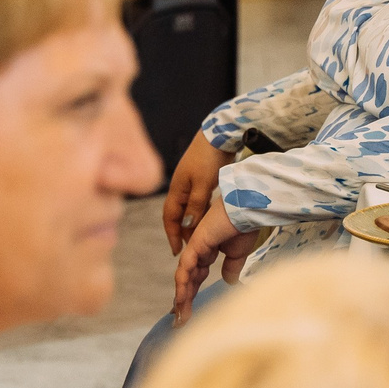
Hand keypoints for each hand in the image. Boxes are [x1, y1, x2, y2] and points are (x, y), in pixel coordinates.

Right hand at [162, 134, 236, 252]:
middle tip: (191, 249)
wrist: (218, 135)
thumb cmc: (209, 158)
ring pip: (188, 209)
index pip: (170, 218)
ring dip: (192, 224)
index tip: (177, 252)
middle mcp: (180, 188)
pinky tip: (207, 220)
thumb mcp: (202, 185)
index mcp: (177, 190)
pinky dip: (199, 213)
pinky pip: (196, 202)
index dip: (172, 235)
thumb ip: (195, 206)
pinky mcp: (201, 180)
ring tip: (200, 239)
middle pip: (177, 215)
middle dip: (182, 233)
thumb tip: (187, 226)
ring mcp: (190, 183)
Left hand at [172, 206, 255, 322]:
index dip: (190, 294)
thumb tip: (229, 282)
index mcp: (208, 251)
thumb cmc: (245, 226)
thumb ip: (231, 267)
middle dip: (183, 301)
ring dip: (181, 299)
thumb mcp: (239, 253)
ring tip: (179, 319)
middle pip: (187, 280)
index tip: (186, 312)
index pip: (195, 276)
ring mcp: (195, 248)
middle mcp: (198, 251)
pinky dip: (182, 287)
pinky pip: (185, 270)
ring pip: (184, 278)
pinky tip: (181, 301)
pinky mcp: (195, 245)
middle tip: (178, 322)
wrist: (247, 210)